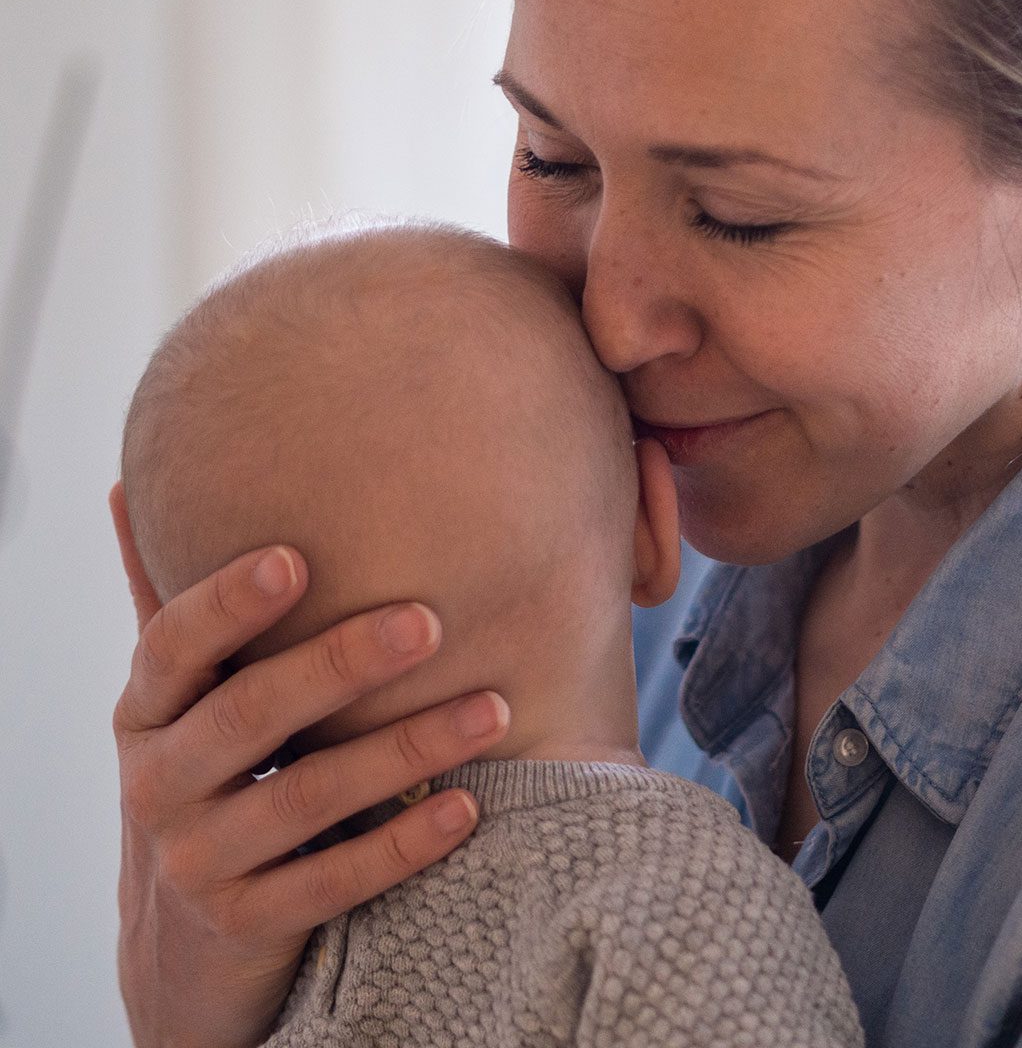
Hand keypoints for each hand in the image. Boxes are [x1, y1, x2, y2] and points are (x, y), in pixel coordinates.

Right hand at [108, 483, 509, 1047]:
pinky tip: (468, 807)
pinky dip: (403, 845)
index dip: (229, 603)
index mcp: (148, 712)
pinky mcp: (247, 923)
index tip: (296, 558)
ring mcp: (198, 861)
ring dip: (405, 750)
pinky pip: (333, 883)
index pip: (174, 646)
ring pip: (305, 800)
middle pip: (251, 716)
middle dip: (340, 665)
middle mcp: (158, 784)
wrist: (191, 936)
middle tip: (429, 621)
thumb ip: (177, 605)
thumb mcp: (182, 699)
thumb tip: (131, 482)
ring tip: (493, 709)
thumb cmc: (213, 775)